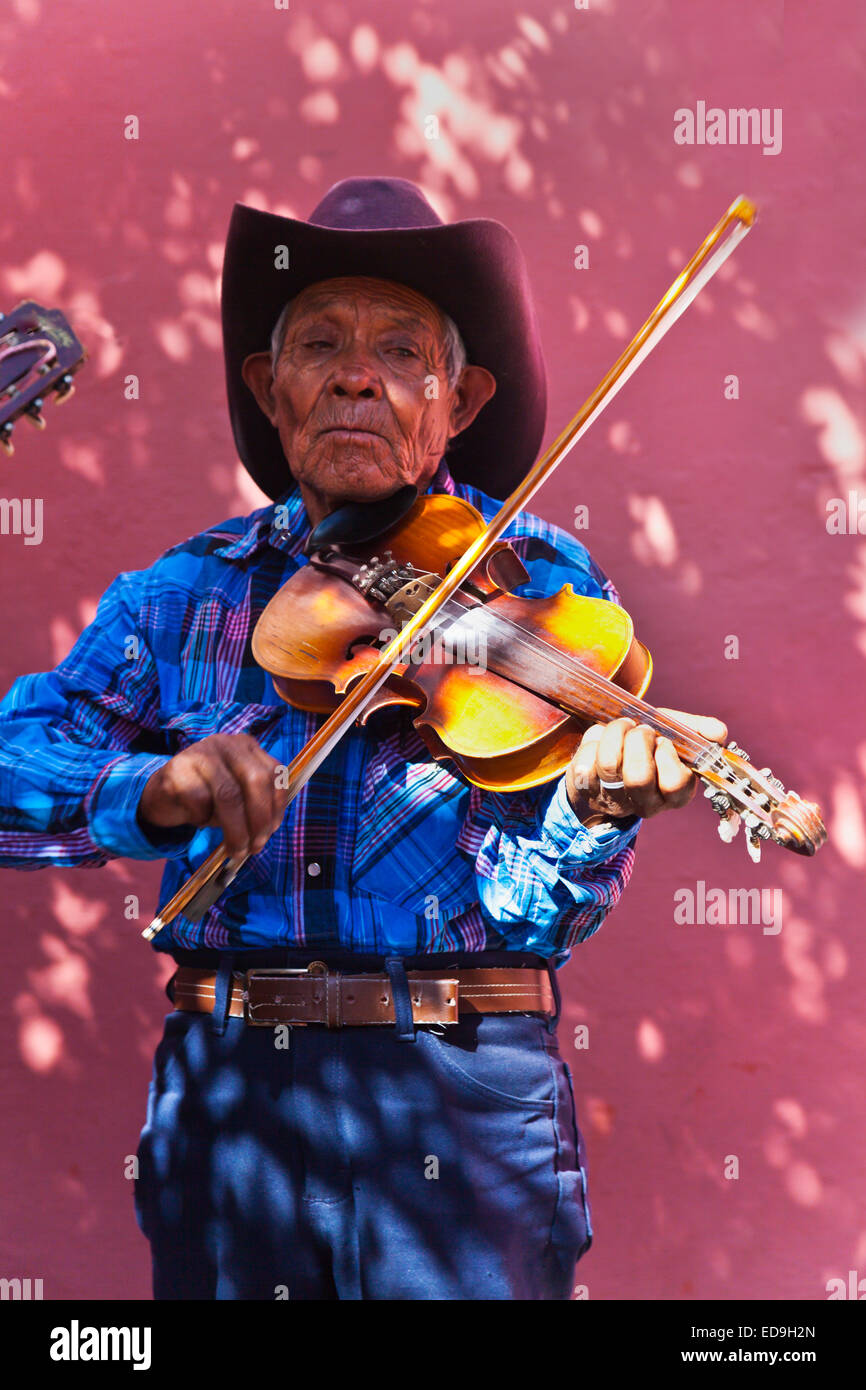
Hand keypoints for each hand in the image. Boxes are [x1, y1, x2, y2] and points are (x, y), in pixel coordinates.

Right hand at [138, 733, 289, 858]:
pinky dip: (203, 820)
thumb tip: (269, 828)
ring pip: (229, 795)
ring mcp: (201, 753)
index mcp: (246, 746)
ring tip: (237, 850)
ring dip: (237, 830)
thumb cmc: (206, 796)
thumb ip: (255, 801)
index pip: (273, 772)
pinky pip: (200, 803)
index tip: (271, 830)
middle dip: (260, 819)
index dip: (277, 804)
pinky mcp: (177, 769)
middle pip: (255, 780)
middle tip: (256, 846)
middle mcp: (226, 744)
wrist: (160, 795)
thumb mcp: (235, 793)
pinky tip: (198, 820)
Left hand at [565, 709, 728, 822]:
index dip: (668, 756)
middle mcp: (645, 802)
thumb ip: (697, 732)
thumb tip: (718, 732)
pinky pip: (585, 761)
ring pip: (610, 764)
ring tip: (621, 726)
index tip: (664, 741)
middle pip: (639, 776)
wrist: (606, 753)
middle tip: (640, 729)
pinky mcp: (586, 789)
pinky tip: (598, 741)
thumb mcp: (674, 734)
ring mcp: (613, 798)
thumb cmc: (647, 745)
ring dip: (615, 733)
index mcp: (675, 793)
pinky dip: (592, 740)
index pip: (675, 784)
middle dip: (638, 740)